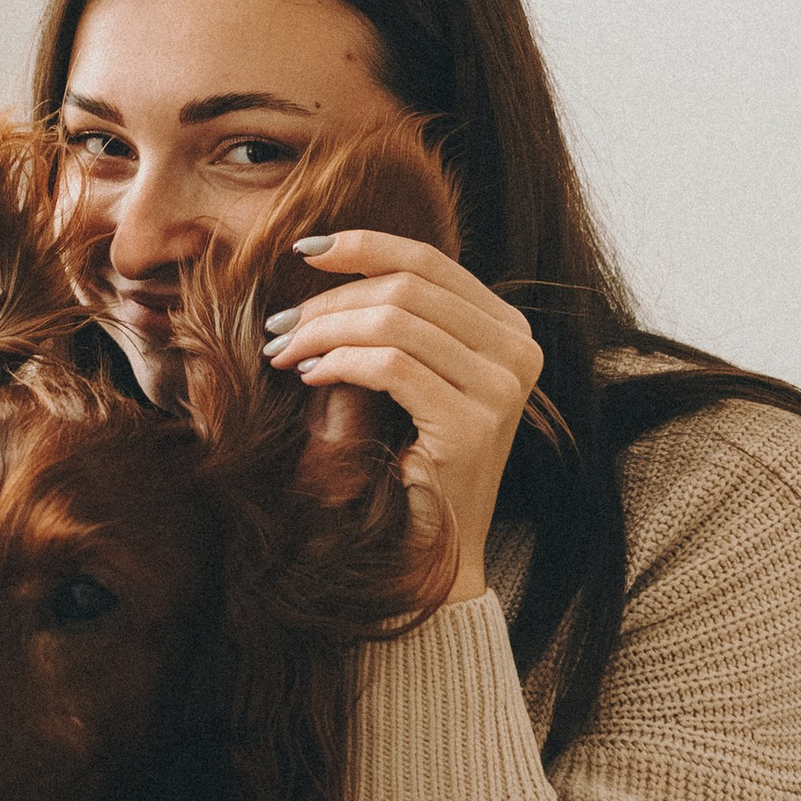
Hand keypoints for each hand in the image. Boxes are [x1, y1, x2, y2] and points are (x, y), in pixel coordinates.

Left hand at [262, 231, 542, 602]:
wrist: (430, 555)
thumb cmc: (408, 463)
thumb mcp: (408, 377)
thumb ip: (393, 321)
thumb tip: (326, 262)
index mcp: (508, 332)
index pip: (431, 262)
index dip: (364, 245)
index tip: (304, 249)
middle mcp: (519, 353)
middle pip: (407, 287)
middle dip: (332, 298)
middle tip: (281, 327)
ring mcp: (502, 389)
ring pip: (394, 322)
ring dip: (324, 332)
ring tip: (286, 353)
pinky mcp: (472, 425)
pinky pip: (389, 366)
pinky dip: (338, 364)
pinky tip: (311, 378)